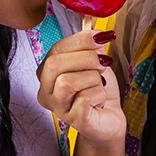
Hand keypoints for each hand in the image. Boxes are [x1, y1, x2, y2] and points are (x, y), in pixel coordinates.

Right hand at [36, 29, 125, 146]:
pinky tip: (100, 100)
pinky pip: (85, 98)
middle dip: (85, 58)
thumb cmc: (97, 89)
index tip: (101, 37)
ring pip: (67, 81)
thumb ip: (90, 47)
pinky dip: (99, 94)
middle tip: (103, 61)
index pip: (56, 49)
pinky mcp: (73, 120)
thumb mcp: (92, 62)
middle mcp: (46, 91)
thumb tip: (96, 35)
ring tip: (99, 84)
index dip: (80, 40)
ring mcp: (58, 108)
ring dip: (92, 78)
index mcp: (47, 73)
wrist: (109, 117)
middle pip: (54, 64)